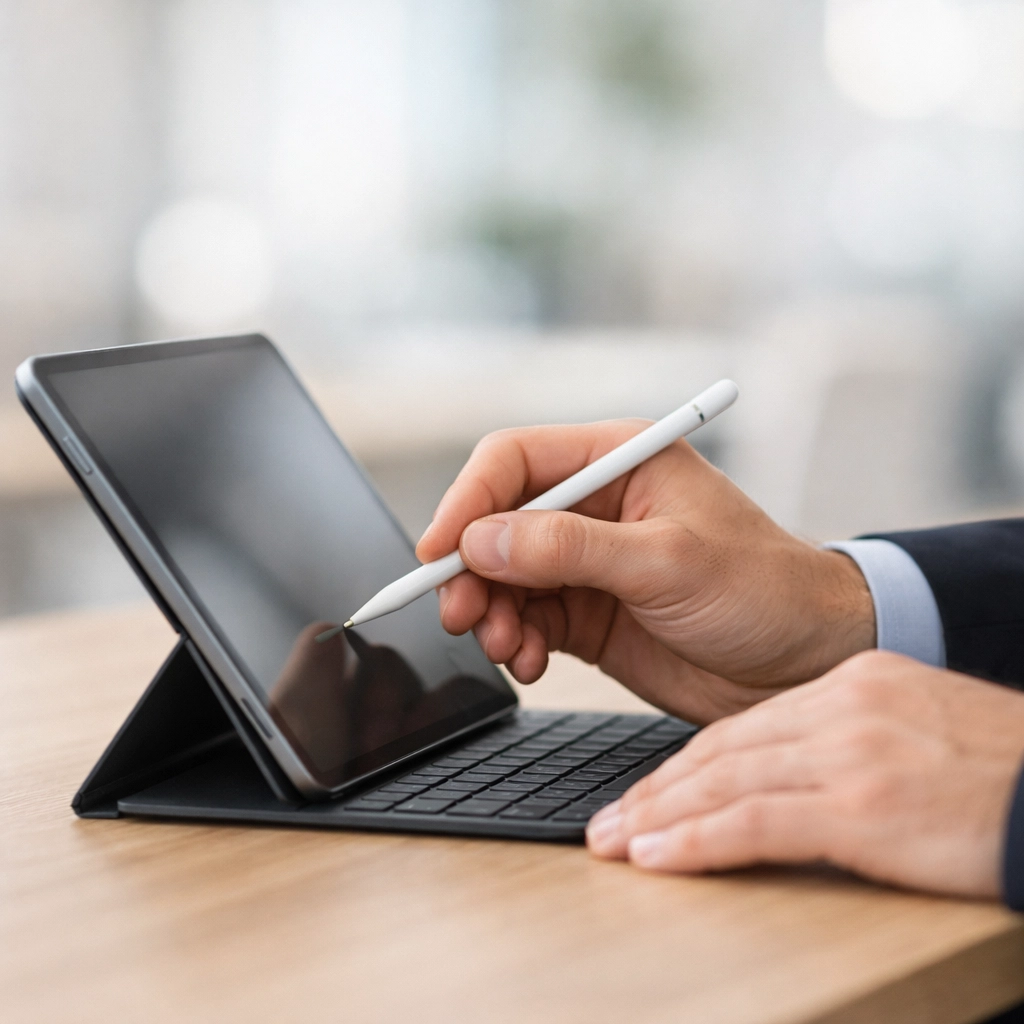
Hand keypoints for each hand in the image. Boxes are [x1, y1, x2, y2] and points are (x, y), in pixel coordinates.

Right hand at [416, 421, 874, 722]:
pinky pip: (525, 618)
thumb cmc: (764, 591)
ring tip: (506, 646)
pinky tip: (529, 661)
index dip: (467, 502)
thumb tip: (482, 540)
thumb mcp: (668, 561)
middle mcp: (596, 505)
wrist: (806, 664)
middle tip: (463, 614)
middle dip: (472, 570)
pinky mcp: (588, 611)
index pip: (514, 462)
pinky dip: (514, 641)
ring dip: (491, 611)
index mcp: (619, 461)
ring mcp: (588, 561)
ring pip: (503, 575)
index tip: (441, 553)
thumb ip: (571, 549)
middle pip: (497, 522)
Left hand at [587, 652, 1023, 897]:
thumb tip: (787, 775)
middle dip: (656, 791)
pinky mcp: (864, 806)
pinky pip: (755, 824)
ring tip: (615, 843)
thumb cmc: (1004, 772)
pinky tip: (658, 859)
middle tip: (610, 822)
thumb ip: (849, 740)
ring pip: (724, 781)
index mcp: (853, 683)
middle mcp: (843, 706)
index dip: (684, 765)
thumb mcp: (919, 729)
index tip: (647, 793)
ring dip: (659, 817)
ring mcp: (851, 753)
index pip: (743, 726)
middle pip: (721, 749)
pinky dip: (696, 843)